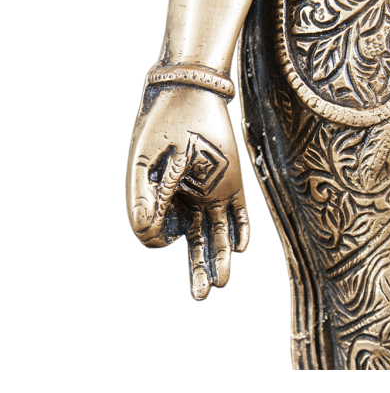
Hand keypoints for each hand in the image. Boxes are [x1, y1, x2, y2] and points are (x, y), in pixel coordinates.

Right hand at [126, 85, 249, 300]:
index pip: (161, 234)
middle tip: (200, 296)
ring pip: (218, 233)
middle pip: (194, 243)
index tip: (159, 238)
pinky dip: (241, 229)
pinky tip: (240, 248)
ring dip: (220, 257)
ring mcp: (212, 193)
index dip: (158, 240)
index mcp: (163, 199)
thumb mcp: (148, 166)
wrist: (189, 96)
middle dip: (197, 269)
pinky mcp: (233, 183)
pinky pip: (239, 212)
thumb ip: (146, 201)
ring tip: (220, 283)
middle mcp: (188, 202)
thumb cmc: (161, 129)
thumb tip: (146, 238)